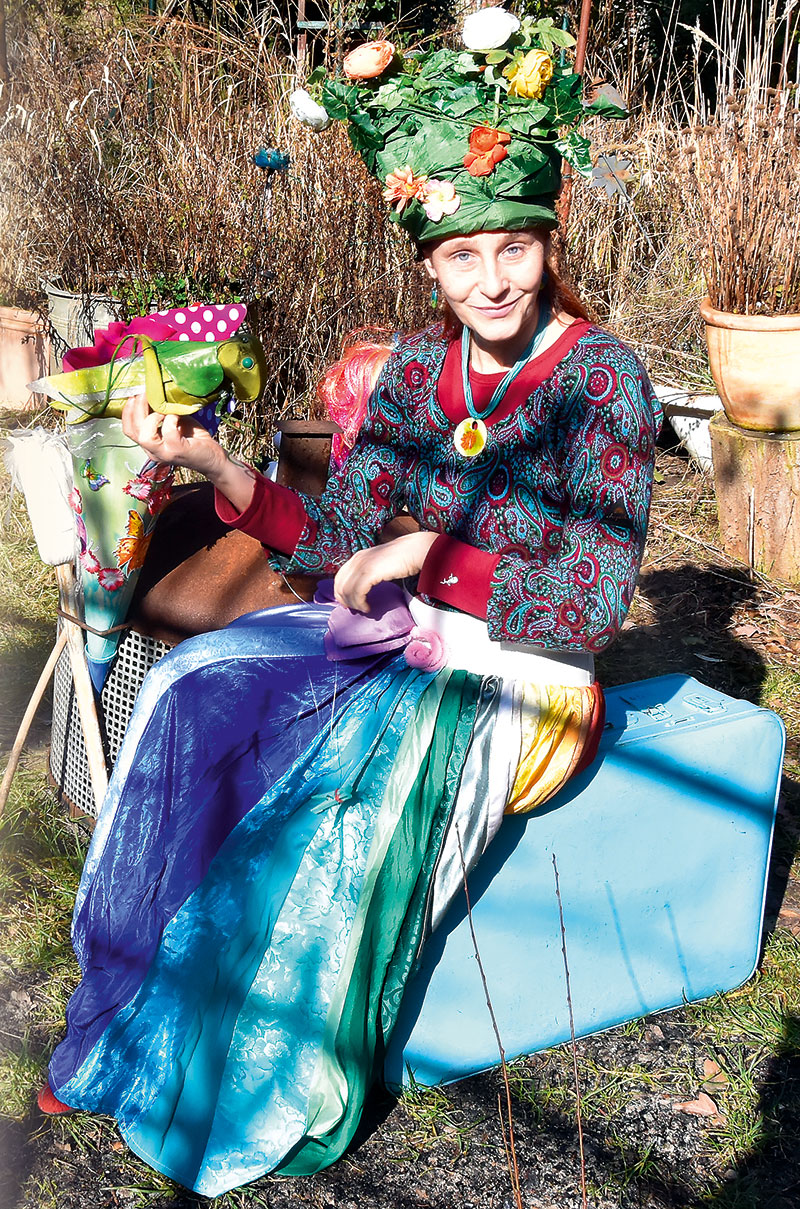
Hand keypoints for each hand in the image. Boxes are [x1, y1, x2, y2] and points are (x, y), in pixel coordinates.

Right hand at [121, 393, 256, 511]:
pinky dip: (171, 419)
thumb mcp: (173, 423)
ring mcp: (164, 453)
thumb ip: (161, 413)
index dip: (127, 412)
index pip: (128, 430)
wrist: (212, 458)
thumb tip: (154, 393)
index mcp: (149, 446)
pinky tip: (177, 415)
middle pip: (133, 431)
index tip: (133, 396)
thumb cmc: (193, 439)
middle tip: (144, 394)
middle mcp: (152, 452)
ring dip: (151, 417)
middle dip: (136, 409)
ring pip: (145, 436)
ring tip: (161, 408)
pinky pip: (168, 431)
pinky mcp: (178, 451)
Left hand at [333, 531, 437, 612]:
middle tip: (355, 610)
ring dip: (354, 604)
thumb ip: (370, 571)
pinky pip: (357, 592)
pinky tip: (367, 607)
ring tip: (364, 609)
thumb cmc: (402, 558)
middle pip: (340, 585)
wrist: (414, 550)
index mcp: (357, 557)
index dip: (340, 593)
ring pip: (347, 590)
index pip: (339, 578)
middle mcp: (357, 560)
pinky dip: (360, 603)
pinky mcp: (369, 572)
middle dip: (345, 600)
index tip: (348, 603)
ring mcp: (362, 565)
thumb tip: (365, 586)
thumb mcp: (379, 563)